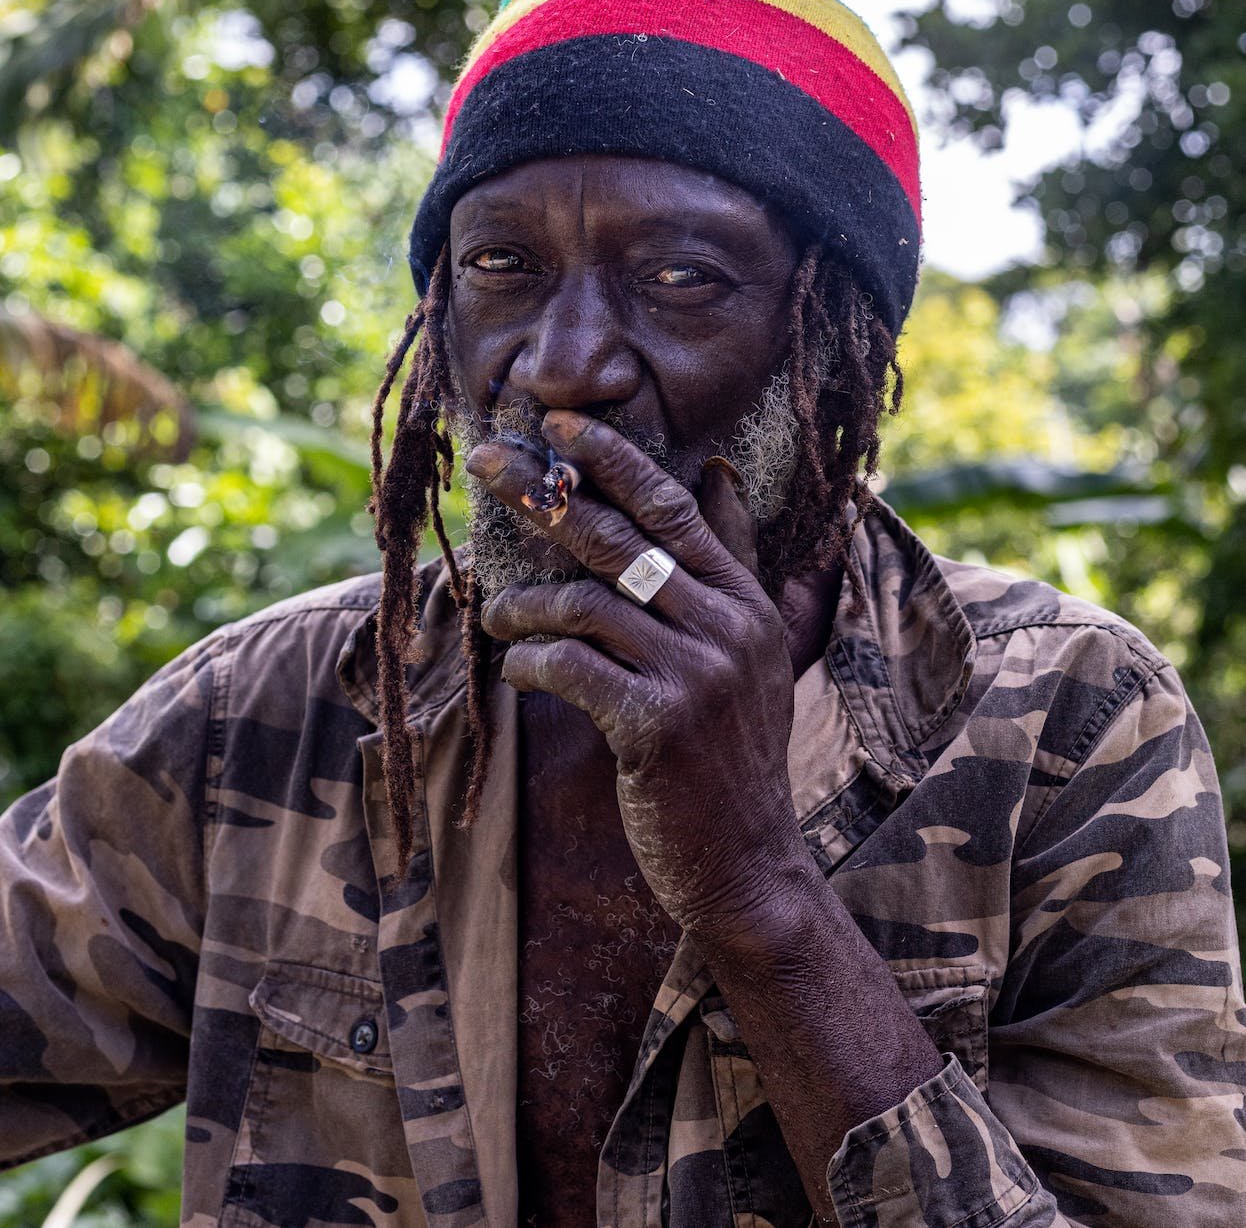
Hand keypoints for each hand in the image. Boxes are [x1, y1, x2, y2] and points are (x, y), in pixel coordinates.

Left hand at [465, 408, 810, 938]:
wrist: (748, 862)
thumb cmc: (731, 753)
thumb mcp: (753, 651)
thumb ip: (736, 562)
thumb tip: (719, 472)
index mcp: (747, 602)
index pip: (674, 509)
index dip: (613, 461)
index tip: (557, 424)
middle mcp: (727, 627)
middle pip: (618, 538)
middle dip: (542, 493)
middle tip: (485, 460)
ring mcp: (695, 675)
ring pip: (582, 604)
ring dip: (522, 604)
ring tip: (495, 614)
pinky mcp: (656, 725)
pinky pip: (569, 669)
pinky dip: (529, 663)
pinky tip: (517, 669)